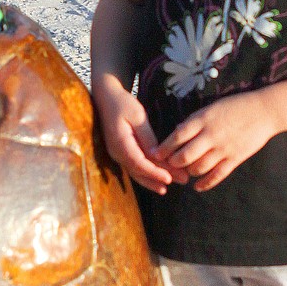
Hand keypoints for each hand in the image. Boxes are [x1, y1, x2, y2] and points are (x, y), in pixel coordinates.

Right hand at [93, 79, 183, 194]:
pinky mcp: (121, 152)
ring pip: (136, 172)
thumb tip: (157, 155)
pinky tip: (157, 179)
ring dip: (152, 181)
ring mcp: (117, 154)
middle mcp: (117, 152)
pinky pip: (134, 167)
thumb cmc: (122, 103)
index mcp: (120, 143)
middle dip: (159, 179)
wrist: (105, 98)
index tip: (169, 179)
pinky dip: (146, 174)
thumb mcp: (137, 115)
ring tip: (168, 187)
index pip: (139, 163)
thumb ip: (147, 137)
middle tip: (181, 181)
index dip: (154, 172)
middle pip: (139, 171)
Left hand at [153, 89, 276, 190]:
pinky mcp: (235, 158)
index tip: (154, 154)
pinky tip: (198, 186)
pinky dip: (205, 183)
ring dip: (188, 172)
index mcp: (202, 120)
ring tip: (185, 171)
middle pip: (184, 156)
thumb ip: (194, 122)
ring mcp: (223, 148)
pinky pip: (217, 176)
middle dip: (173, 163)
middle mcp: (211, 135)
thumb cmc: (235, 107)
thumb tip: (176, 132)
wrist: (264, 110)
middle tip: (170, 164)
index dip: (163, 148)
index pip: (176, 137)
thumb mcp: (211, 108)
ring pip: (198, 168)